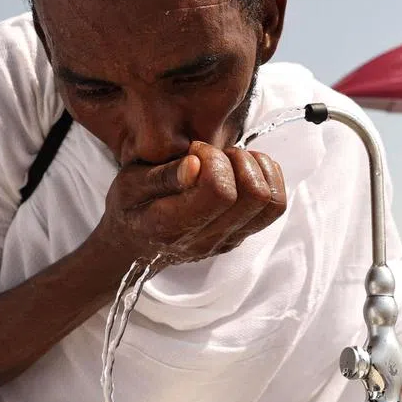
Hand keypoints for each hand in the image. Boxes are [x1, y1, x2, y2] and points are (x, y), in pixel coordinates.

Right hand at [97, 141, 286, 263]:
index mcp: (174, 226)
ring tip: (229, 161)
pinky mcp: (241, 235)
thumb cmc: (130, 210)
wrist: (135, 248)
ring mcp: (228, 240)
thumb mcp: (128, 186)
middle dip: (238, 161)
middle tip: (213, 155)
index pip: (220, 192)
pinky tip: (240, 170)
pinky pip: (273, 207)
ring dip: (256, 169)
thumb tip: (196, 164)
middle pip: (254, 196)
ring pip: (272, 202)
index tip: (194, 152)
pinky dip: (266, 178)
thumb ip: (161, 176)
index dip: (214, 161)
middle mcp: (207, 239)